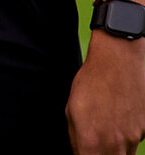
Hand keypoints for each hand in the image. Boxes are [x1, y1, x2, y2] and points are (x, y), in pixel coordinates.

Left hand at [68, 32, 144, 153]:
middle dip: (102, 154)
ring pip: (124, 154)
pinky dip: (128, 135)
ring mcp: (134, 138)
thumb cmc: (92, 82)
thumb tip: (81, 151)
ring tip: (108, 126)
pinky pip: (136, 141)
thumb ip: (77, 138)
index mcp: (92, 142)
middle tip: (96, 143)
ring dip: (115, 148)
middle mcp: (116, 144)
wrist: (120, 62)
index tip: (85, 150)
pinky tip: (121, 116)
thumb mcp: (72, 110)